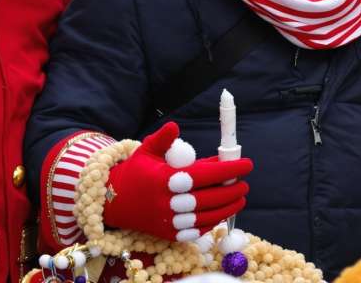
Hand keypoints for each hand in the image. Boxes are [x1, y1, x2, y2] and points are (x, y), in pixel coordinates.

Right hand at [103, 122, 252, 242]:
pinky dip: (212, 222)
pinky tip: (223, 212)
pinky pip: (196, 231)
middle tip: (245, 183)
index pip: (202, 175)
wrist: (115, 202)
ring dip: (227, 208)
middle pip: (207, 198)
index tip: (245, 164)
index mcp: (163, 180)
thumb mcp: (146, 151)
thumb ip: (162, 139)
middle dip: (231, 191)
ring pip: (205, 217)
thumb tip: (175, 125)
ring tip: (240, 198)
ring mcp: (168, 221)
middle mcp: (166, 202)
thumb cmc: (136, 172)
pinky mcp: (168, 235)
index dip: (226, 170)